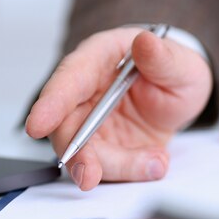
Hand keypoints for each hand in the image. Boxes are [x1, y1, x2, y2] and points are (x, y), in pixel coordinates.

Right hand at [26, 28, 211, 189]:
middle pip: (66, 125)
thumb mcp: (181, 62)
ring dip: (114, 166)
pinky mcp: (104, 148)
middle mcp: (88, 91)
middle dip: (77, 154)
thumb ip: (163, 57)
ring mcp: (92, 123)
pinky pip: (106, 167)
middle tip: (90, 176)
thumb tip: (145, 42)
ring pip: (85, 153)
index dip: (51, 102)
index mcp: (100, 58)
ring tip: (154, 163)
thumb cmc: (174, 70)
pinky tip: (155, 163)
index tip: (37, 126)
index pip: (70, 78)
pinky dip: (130, 172)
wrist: (180, 95)